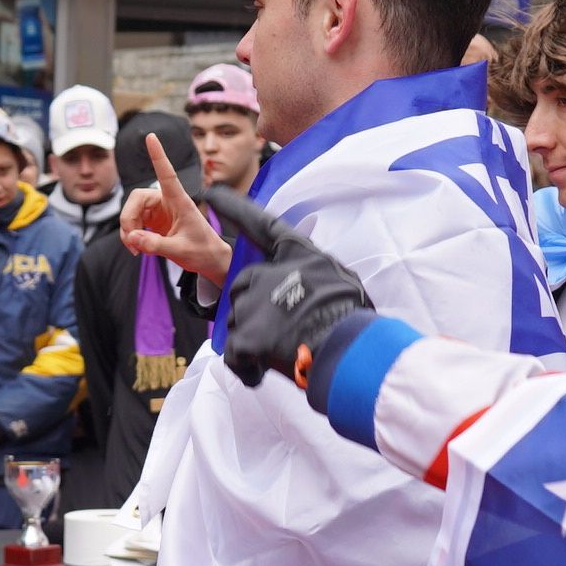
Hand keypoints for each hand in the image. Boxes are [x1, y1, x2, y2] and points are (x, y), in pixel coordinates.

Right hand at [120, 134, 231, 284]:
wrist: (208, 260)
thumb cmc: (201, 251)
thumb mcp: (179, 251)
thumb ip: (155, 245)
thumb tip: (132, 238)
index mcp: (180, 201)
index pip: (167, 174)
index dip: (158, 155)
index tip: (151, 136)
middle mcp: (167, 201)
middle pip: (137, 198)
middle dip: (128, 218)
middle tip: (131, 241)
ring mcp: (159, 211)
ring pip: (132, 211)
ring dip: (128, 230)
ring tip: (136, 249)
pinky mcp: (153, 221)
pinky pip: (133, 223)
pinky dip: (131, 236)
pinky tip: (138, 248)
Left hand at [199, 185, 376, 390]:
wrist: (349, 348)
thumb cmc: (353, 316)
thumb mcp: (341, 279)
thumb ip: (315, 276)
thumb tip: (309, 289)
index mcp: (296, 255)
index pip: (260, 224)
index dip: (235, 208)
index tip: (212, 193)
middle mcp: (268, 272)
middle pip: (242, 286)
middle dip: (252, 309)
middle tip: (278, 332)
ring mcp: (254, 303)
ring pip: (238, 322)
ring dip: (253, 340)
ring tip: (282, 355)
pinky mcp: (247, 335)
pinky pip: (235, 356)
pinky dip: (247, 368)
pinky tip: (264, 372)